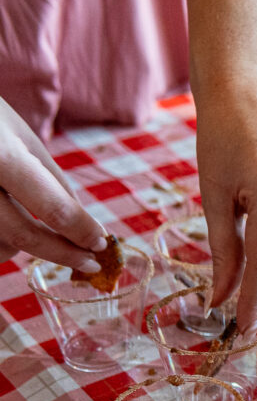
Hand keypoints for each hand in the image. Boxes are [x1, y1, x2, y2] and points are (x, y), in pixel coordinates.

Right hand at [0, 98, 107, 270]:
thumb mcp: (21, 136)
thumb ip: (52, 181)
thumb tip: (84, 224)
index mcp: (1, 156)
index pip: (53, 208)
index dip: (83, 232)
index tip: (102, 244)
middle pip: (23, 237)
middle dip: (64, 254)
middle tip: (91, 264)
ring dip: (21, 248)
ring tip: (36, 229)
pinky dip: (0, 242)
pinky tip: (6, 222)